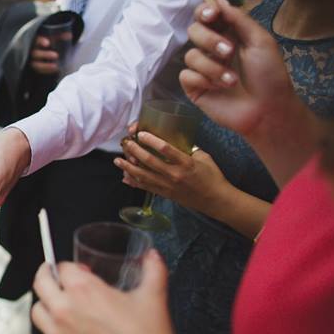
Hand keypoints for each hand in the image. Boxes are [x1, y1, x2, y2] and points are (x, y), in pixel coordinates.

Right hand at [29, 35, 59, 74]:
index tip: (48, 43)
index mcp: (36, 41)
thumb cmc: (51, 43)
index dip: (41, 41)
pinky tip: (56, 69)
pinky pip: (40, 70)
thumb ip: (60, 37)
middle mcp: (33, 51)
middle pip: (35, 53)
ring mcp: (34, 60)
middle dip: (45, 55)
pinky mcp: (37, 68)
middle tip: (56, 55)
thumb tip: (69, 35)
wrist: (48, 52)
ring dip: (46, 66)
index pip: (36, 40)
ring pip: (36, 64)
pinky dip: (47, 70)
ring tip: (56, 66)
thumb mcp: (55, 39)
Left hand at [30, 252, 183, 333]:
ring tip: (58, 310)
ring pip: (37, 313)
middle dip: (47, 277)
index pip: (63, 268)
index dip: (71, 268)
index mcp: (82, 289)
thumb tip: (153, 257)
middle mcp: (63, 310)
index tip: (77, 272)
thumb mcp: (153, 297)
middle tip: (55, 279)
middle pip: (41, 284)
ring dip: (46, 307)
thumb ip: (153, 270)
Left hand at [115, 132, 230, 216]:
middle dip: (134, 151)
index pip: (166, 149)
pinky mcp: (165, 194)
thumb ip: (188, 148)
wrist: (216, 200)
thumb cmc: (212, 177)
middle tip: (125, 143)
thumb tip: (174, 139)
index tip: (141, 133)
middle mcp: (175, 175)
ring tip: (117, 160)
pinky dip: (134, 182)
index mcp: (186, 163)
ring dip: (128, 167)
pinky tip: (125, 177)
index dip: (151, 140)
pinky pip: (146, 187)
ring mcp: (168, 186)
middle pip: (150, 161)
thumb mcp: (204, 157)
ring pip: (144, 176)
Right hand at [181, 0, 294, 136]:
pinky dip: (204, 80)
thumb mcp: (261, 41)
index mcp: (229, 34)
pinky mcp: (195, 87)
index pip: (207, 15)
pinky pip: (186, 75)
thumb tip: (219, 0)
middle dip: (210, 40)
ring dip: (213, 67)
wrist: (268, 109)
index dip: (205, 11)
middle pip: (194, 31)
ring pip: (191, 55)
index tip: (211, 15)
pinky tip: (220, 88)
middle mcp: (213, 49)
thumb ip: (239, 19)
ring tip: (232, 80)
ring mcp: (202, 68)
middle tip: (229, 52)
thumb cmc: (270, 75)